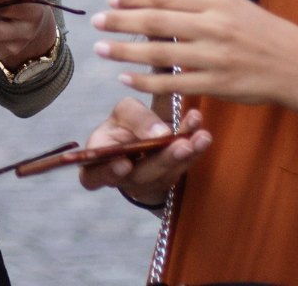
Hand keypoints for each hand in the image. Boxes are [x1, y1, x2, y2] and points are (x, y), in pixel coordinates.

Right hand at [78, 98, 210, 204]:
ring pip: (167, 173)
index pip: (94, 175)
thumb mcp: (123, 114)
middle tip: (182, 146)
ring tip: (201, 137)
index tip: (124, 163)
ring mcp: (148, 183)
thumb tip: (157, 130)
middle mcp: (122, 179)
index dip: (108, 172)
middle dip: (164, 160)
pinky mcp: (170, 177)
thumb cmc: (125, 125)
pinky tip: (202, 133)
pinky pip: (183, 166)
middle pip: (141, 175)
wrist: (143, 139)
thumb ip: (135, 117)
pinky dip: (195, 150)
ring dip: (187, 155)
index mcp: (98, 164)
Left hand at [92, 0, 297, 126]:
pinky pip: (171, 84)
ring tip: (101, 48)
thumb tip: (154, 1)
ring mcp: (214, 56)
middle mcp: (214, 25)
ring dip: (124, 50)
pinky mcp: (215, 85)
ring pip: (158, 52)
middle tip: (96, 21)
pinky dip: (145, 81)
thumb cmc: (263, 32)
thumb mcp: (234, 5)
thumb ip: (197, 3)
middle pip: (155, 20)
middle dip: (121, 20)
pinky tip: (125, 77)